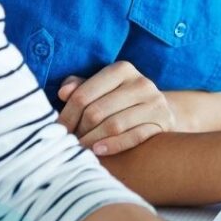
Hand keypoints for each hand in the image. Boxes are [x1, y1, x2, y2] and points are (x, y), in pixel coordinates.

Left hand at [57, 61, 175, 155]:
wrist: (158, 110)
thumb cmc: (120, 100)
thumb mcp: (101, 88)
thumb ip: (80, 87)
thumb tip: (63, 92)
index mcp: (122, 69)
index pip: (83, 94)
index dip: (66, 116)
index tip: (57, 131)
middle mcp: (141, 82)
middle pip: (96, 111)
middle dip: (78, 131)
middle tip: (68, 144)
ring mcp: (155, 102)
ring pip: (114, 125)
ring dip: (92, 141)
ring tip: (80, 150)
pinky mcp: (163, 122)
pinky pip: (134, 136)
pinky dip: (114, 145)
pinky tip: (98, 151)